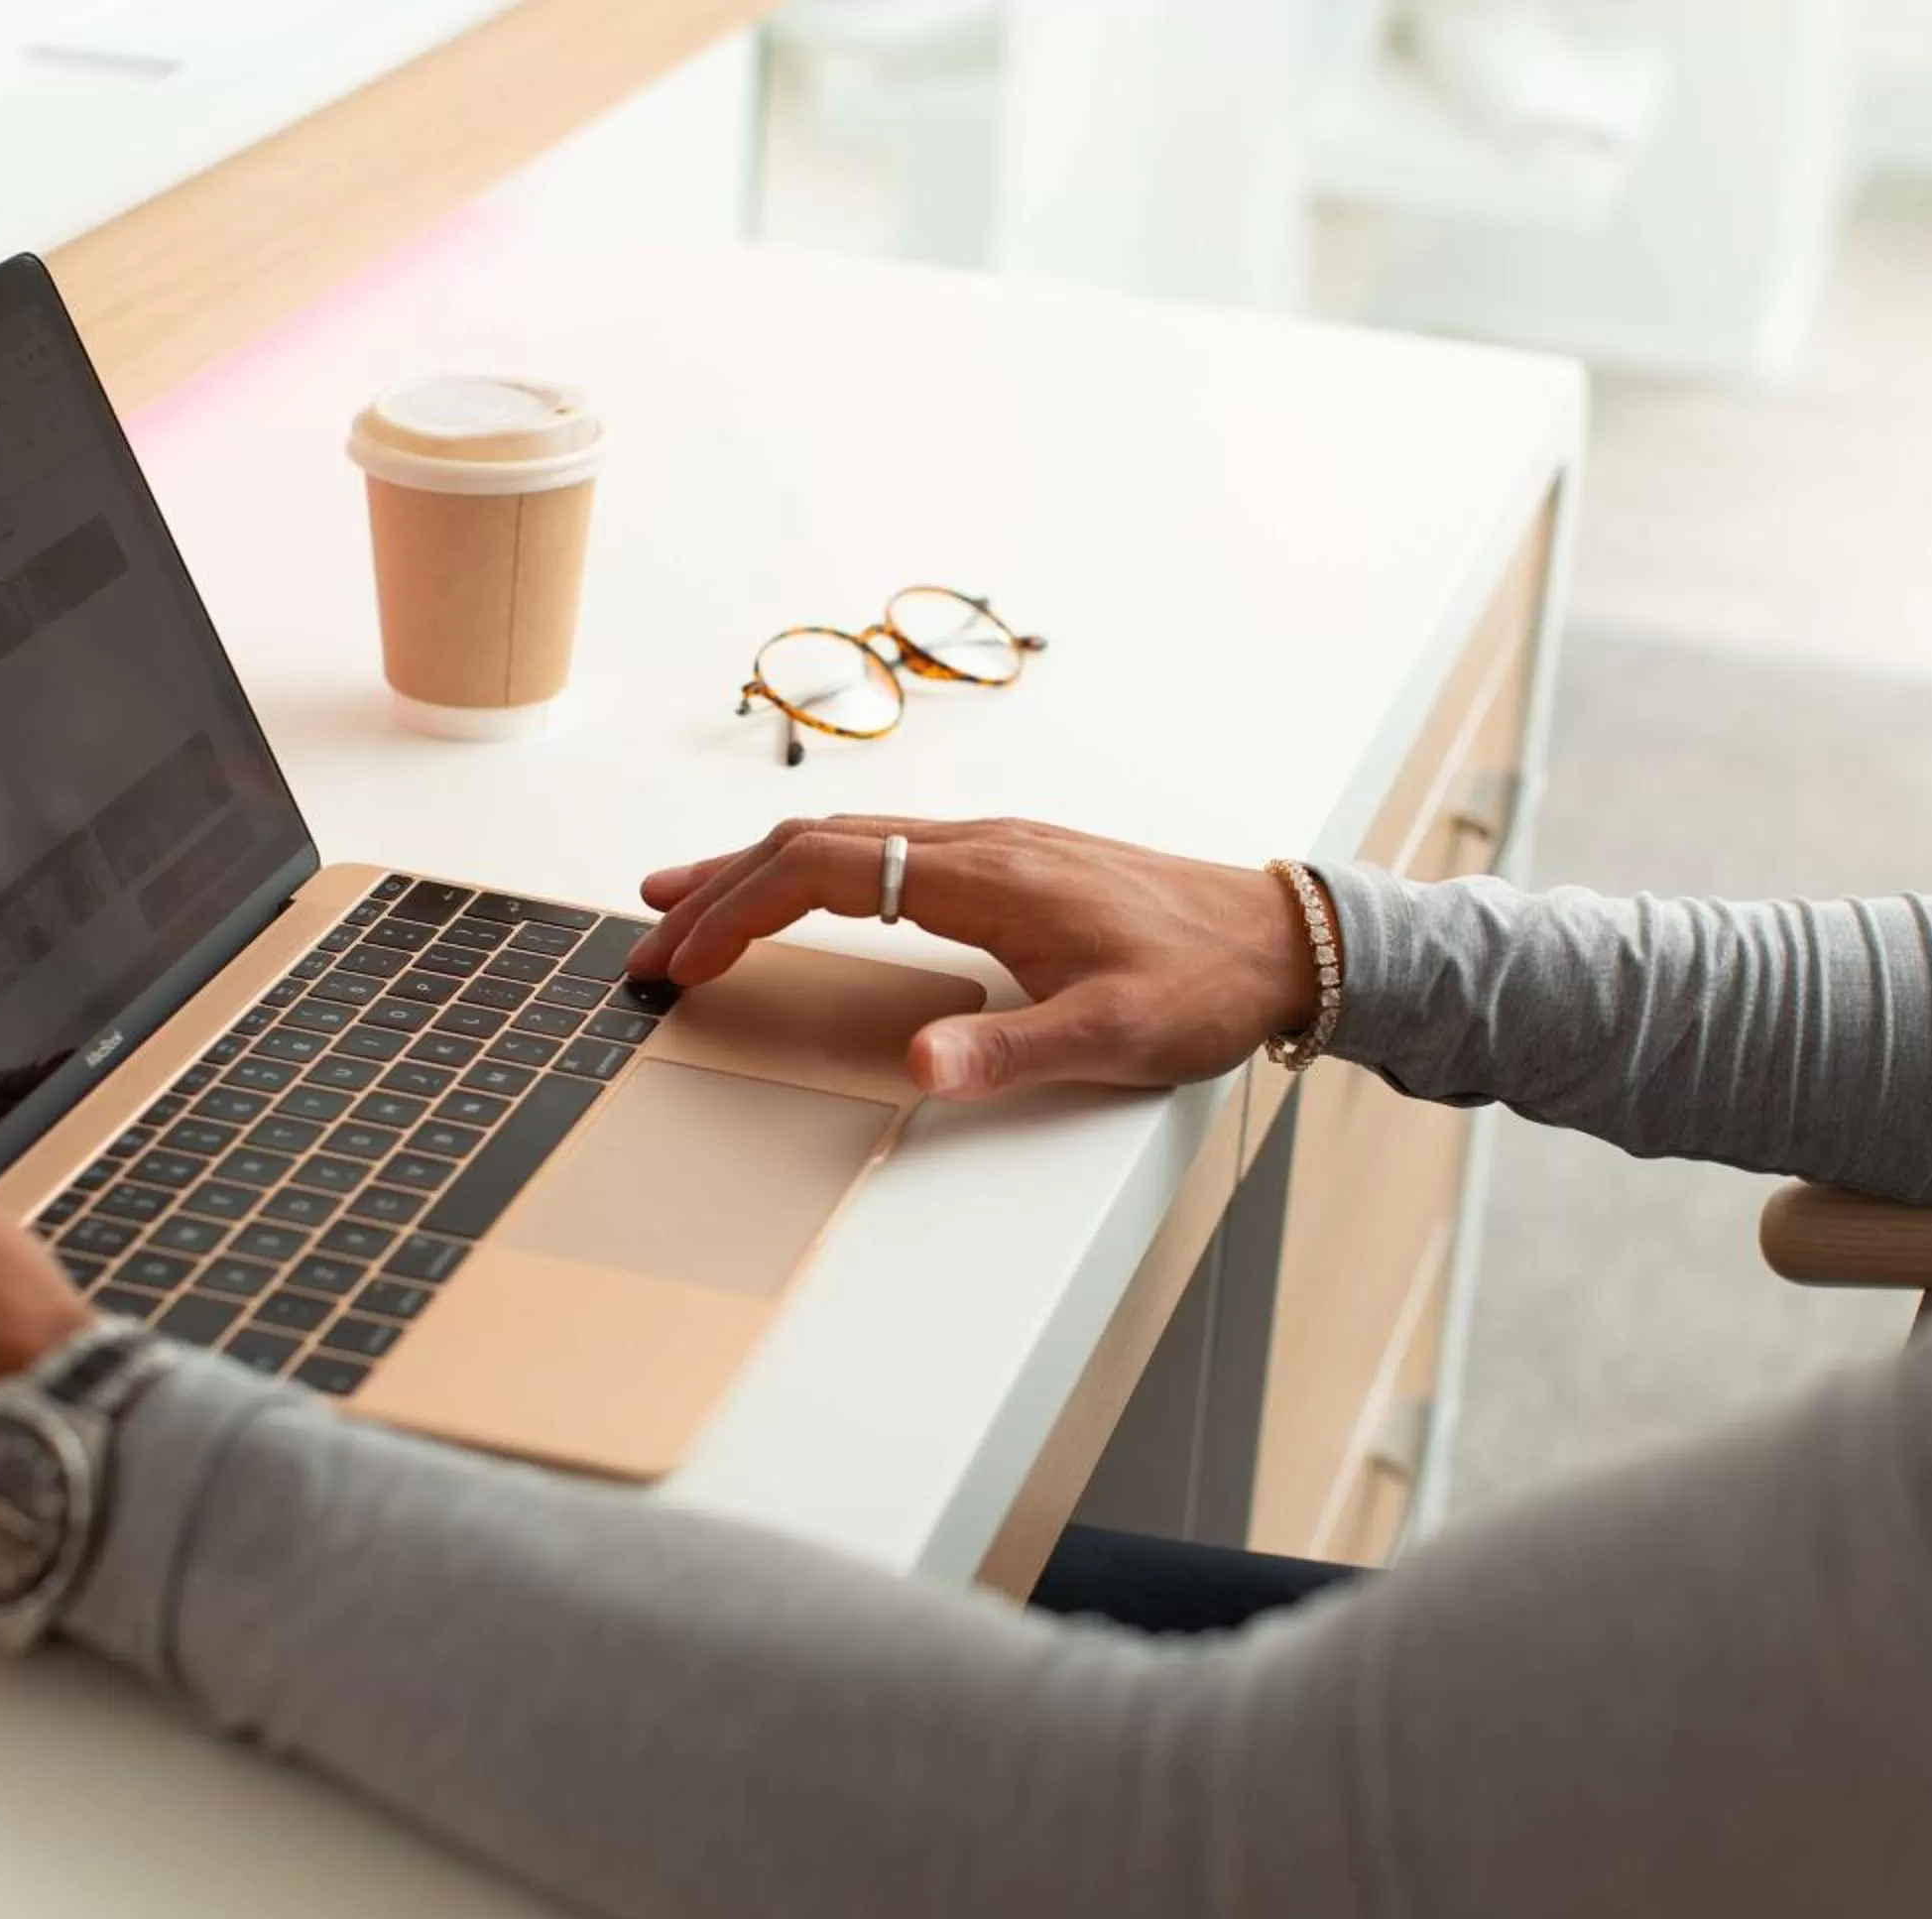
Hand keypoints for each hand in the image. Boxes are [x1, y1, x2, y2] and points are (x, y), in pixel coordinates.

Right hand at [628, 818, 1328, 1098]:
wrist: (1284, 938)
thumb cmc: (1205, 984)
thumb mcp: (1114, 1038)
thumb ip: (1011, 1051)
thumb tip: (919, 1066)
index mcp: (986, 877)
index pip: (825, 873)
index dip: (739, 912)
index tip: (680, 962)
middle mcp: (978, 845)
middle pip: (816, 844)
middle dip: (719, 890)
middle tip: (647, 942)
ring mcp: (994, 846)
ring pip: (847, 840)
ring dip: (759, 873)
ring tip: (687, 906)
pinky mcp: (1013, 860)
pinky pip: (885, 850)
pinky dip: (817, 872)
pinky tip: (807, 899)